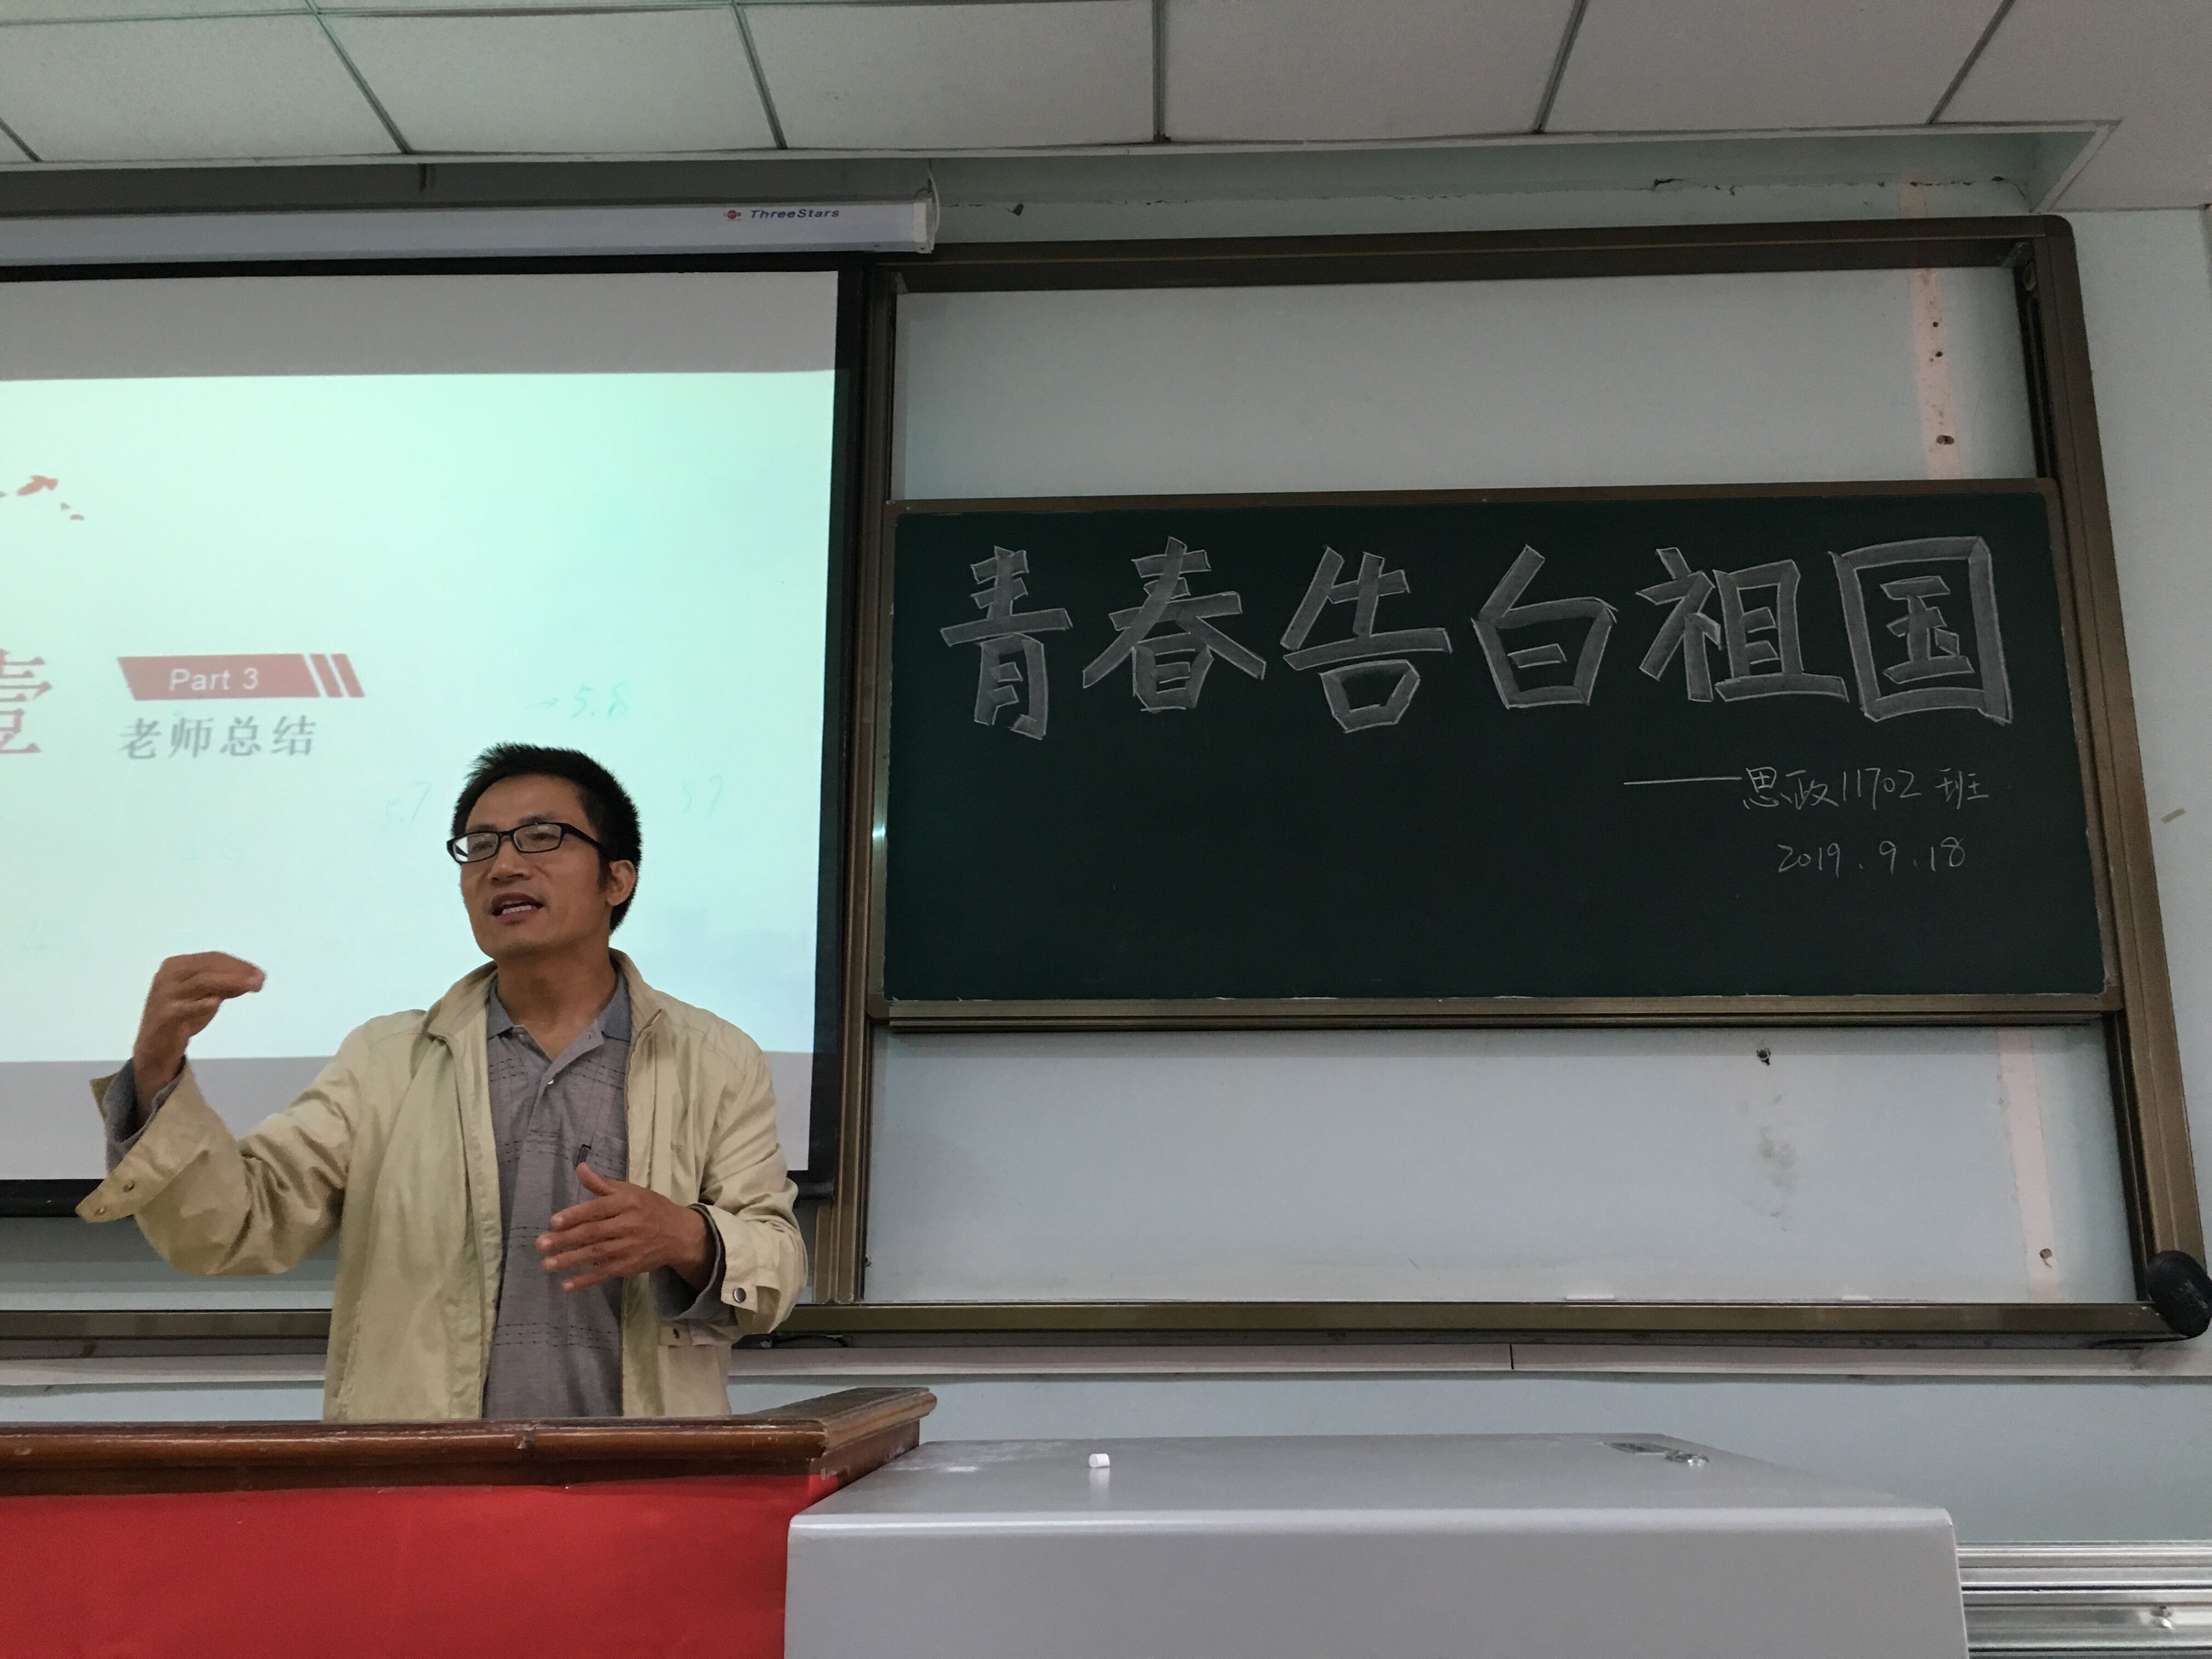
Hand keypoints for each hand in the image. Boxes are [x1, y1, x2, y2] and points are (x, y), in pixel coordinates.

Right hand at [133, 952, 265, 1095]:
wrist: (155, 1047)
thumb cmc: (183, 1017)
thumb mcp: (205, 996)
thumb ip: (225, 985)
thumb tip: (252, 977)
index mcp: (176, 965)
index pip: (212, 958)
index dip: (238, 964)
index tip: (259, 973)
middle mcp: (168, 975)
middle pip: (208, 967)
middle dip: (237, 972)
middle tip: (260, 980)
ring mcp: (165, 995)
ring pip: (201, 982)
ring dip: (230, 983)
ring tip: (252, 987)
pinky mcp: (165, 1016)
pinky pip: (184, 1008)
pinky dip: (200, 1004)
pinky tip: (215, 1003)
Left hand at [538, 1164, 711, 1293]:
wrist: (679, 1234)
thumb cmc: (650, 1208)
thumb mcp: (630, 1191)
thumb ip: (602, 1184)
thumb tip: (579, 1168)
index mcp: (627, 1202)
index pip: (597, 1209)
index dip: (575, 1216)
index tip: (553, 1222)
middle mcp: (628, 1225)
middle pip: (593, 1233)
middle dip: (566, 1239)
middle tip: (541, 1244)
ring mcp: (629, 1247)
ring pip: (596, 1254)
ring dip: (570, 1260)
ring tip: (547, 1264)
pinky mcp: (629, 1266)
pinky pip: (604, 1273)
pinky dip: (586, 1280)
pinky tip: (567, 1284)